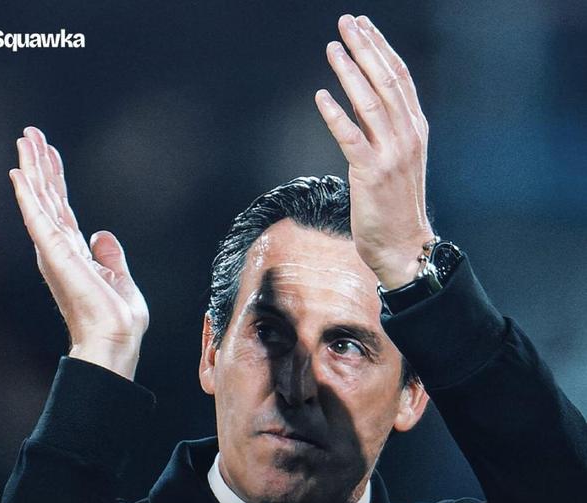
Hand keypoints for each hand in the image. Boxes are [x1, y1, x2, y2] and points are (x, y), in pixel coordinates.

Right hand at [9, 126, 148, 379]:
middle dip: (40, 165)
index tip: (50, 152)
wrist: (116, 338)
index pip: (62, 208)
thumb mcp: (120, 278)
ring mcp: (55, 250)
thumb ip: (110, 255)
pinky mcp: (55, 253)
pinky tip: (19, 172)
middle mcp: (61, 249)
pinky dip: (28, 195)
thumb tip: (103, 235)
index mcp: (76, 254)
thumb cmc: (117, 319)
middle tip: (30, 133)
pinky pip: (38, 217)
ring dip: (33, 168)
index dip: (56, 179)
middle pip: (48, 198)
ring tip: (26, 138)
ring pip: (40, 200)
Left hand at [315, 14, 433, 289]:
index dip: (381, 48)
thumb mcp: (396, 160)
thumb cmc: (396, 206)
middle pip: (386, 82)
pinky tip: (321, 96)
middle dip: (366, 48)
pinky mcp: (371, 175)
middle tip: (346, 23)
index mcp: (415, 130)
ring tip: (332, 48)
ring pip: (370, 103)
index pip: (399, 78)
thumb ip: (382, 129)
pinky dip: (336, 115)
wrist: (404, 246)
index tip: (364, 26)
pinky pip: (350, 138)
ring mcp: (391, 155)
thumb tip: (358, 98)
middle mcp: (407, 137)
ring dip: (350, 72)